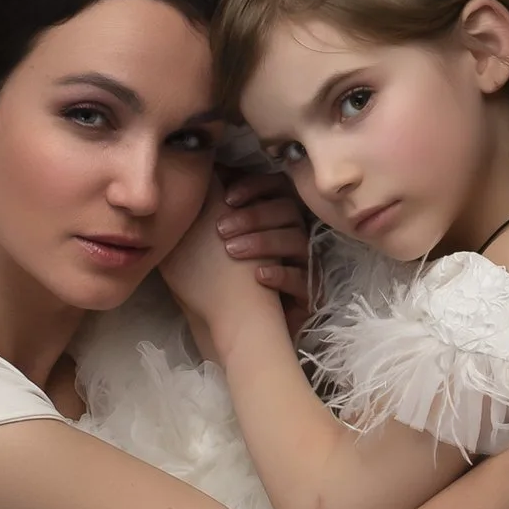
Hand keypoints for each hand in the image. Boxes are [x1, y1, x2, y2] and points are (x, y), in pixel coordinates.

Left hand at [213, 171, 311, 324]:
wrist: (238, 328)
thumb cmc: (225, 281)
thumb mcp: (214, 243)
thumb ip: (212, 212)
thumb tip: (200, 180)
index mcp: (276, 218)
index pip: (278, 188)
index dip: (255, 187)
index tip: (226, 197)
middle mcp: (295, 236)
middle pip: (288, 211)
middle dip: (254, 215)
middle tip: (221, 229)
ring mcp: (304, 264)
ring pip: (296, 242)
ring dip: (263, 242)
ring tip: (232, 251)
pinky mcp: (308, 294)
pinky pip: (303, 279)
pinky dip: (281, 274)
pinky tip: (258, 275)